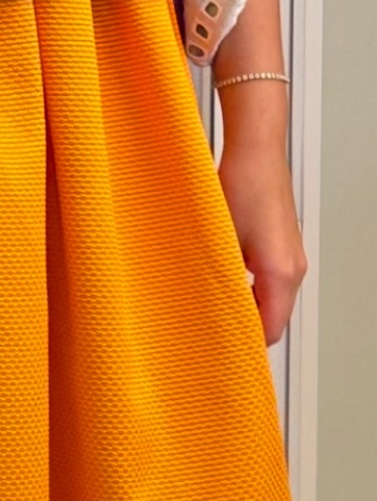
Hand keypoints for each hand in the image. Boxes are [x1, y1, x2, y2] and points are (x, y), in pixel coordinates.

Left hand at [217, 137, 307, 346]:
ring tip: (214, 305)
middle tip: (211, 331)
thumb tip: (207, 310)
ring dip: (246, 305)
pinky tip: (225, 279)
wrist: (256, 151)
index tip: (220, 349)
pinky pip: (270, 281)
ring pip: (271, 299)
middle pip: (273, 317)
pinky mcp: (283, 246)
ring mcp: (291, 257)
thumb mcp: (221, 243)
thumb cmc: (241, 186)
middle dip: (244, 326)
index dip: (245, 343)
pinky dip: (251, 287)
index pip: (270, 330)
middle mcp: (293, 268)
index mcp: (281, 273)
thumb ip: (219, 282)